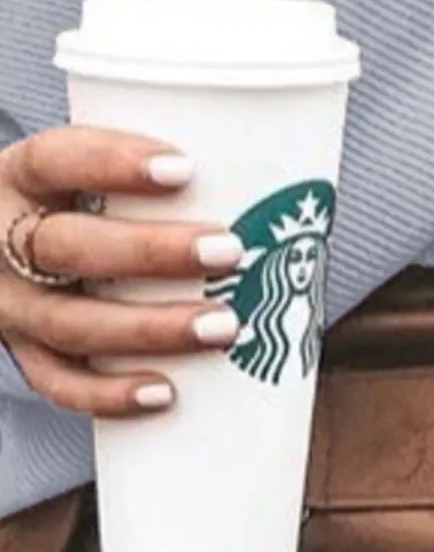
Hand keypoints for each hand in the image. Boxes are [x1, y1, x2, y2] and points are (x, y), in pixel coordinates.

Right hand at [0, 126, 243, 416]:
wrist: (0, 243)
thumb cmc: (81, 196)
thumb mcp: (92, 170)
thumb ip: (158, 173)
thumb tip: (288, 182)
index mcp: (20, 176)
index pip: (55, 158)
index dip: (113, 162)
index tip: (185, 168)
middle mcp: (1, 240)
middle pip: (67, 248)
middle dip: (150, 252)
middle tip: (229, 251)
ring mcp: (7, 303)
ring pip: (68, 322)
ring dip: (148, 328)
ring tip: (223, 326)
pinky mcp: (21, 350)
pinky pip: (58, 381)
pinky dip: (109, 393)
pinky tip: (166, 392)